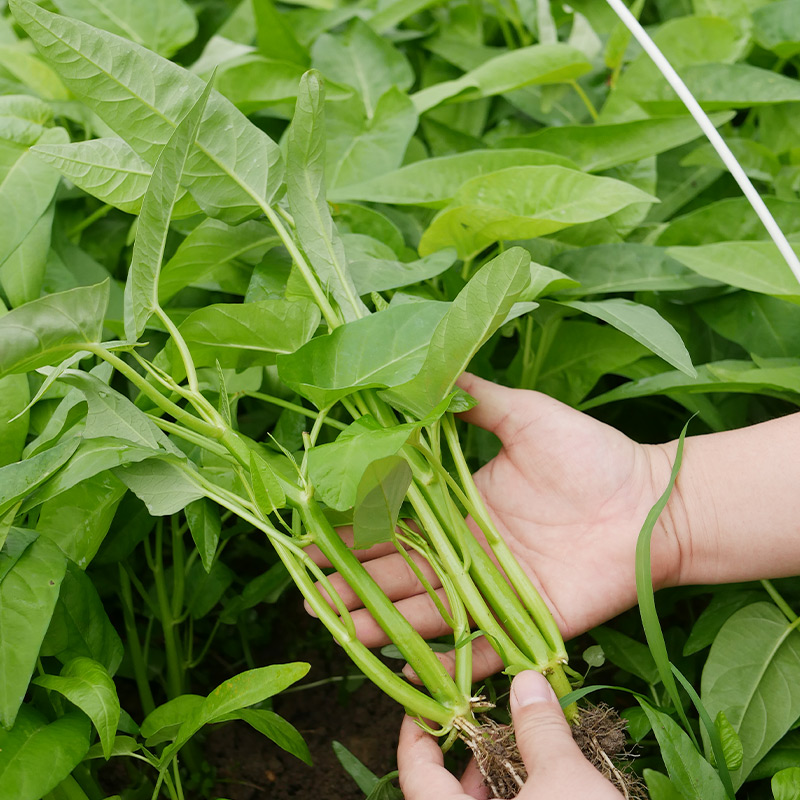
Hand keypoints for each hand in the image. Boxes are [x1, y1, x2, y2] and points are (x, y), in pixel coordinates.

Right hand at [308, 374, 682, 677]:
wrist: (653, 502)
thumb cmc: (592, 455)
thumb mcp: (526, 415)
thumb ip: (477, 399)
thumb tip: (428, 368)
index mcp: (462, 507)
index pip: (394, 520)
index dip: (353, 527)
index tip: (310, 532)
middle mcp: (468, 552)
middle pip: (398, 571)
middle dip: (350, 580)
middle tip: (304, 589)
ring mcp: (494, 590)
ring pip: (424, 611)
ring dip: (379, 621)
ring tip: (332, 625)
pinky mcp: (526, 621)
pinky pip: (479, 647)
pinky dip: (444, 661)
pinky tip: (401, 668)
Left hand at [398, 671, 623, 799]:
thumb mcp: (565, 781)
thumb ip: (539, 729)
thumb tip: (526, 682)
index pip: (415, 772)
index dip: (419, 731)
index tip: (428, 701)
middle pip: (446, 793)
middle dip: (470, 750)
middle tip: (487, 715)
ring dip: (499, 777)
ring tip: (522, 745)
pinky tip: (543, 783)